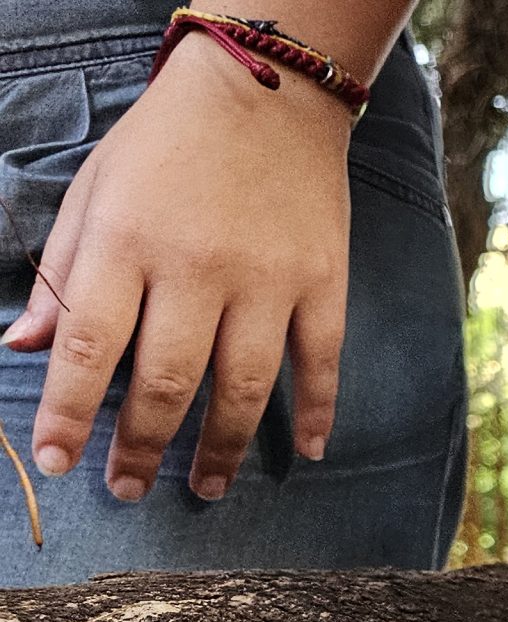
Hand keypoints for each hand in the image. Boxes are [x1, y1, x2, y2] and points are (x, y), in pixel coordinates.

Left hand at [5, 37, 353, 500]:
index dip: (67, 412)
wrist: (267, 94)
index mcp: (126, 242)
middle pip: (165, 381)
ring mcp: (268, 279)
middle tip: (126, 489)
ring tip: (206, 489)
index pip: (86, 346)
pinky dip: (318, 411)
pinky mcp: (323, 280)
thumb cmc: (166, 144)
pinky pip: (321, 360)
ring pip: (244, 387)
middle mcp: (196, 268)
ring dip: (222, 448)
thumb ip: (59, 274)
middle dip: (141, 447)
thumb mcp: (94, 193)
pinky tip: (309, 452)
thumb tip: (21, 348)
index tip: (58, 460)